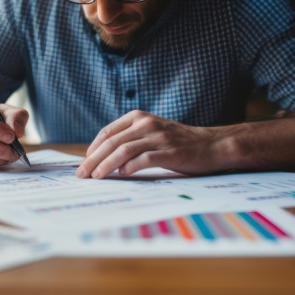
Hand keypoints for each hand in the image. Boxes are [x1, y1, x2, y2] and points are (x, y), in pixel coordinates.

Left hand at [76, 110, 230, 178]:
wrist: (212, 145)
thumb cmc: (180, 143)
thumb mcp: (153, 133)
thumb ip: (132, 139)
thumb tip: (104, 160)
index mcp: (139, 117)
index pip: (107, 132)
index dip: (92, 149)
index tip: (84, 163)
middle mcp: (147, 124)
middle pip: (112, 142)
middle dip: (93, 159)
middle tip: (82, 174)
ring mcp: (158, 137)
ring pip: (123, 150)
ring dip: (106, 165)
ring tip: (96, 177)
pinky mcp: (169, 152)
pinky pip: (144, 159)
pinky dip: (130, 167)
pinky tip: (121, 175)